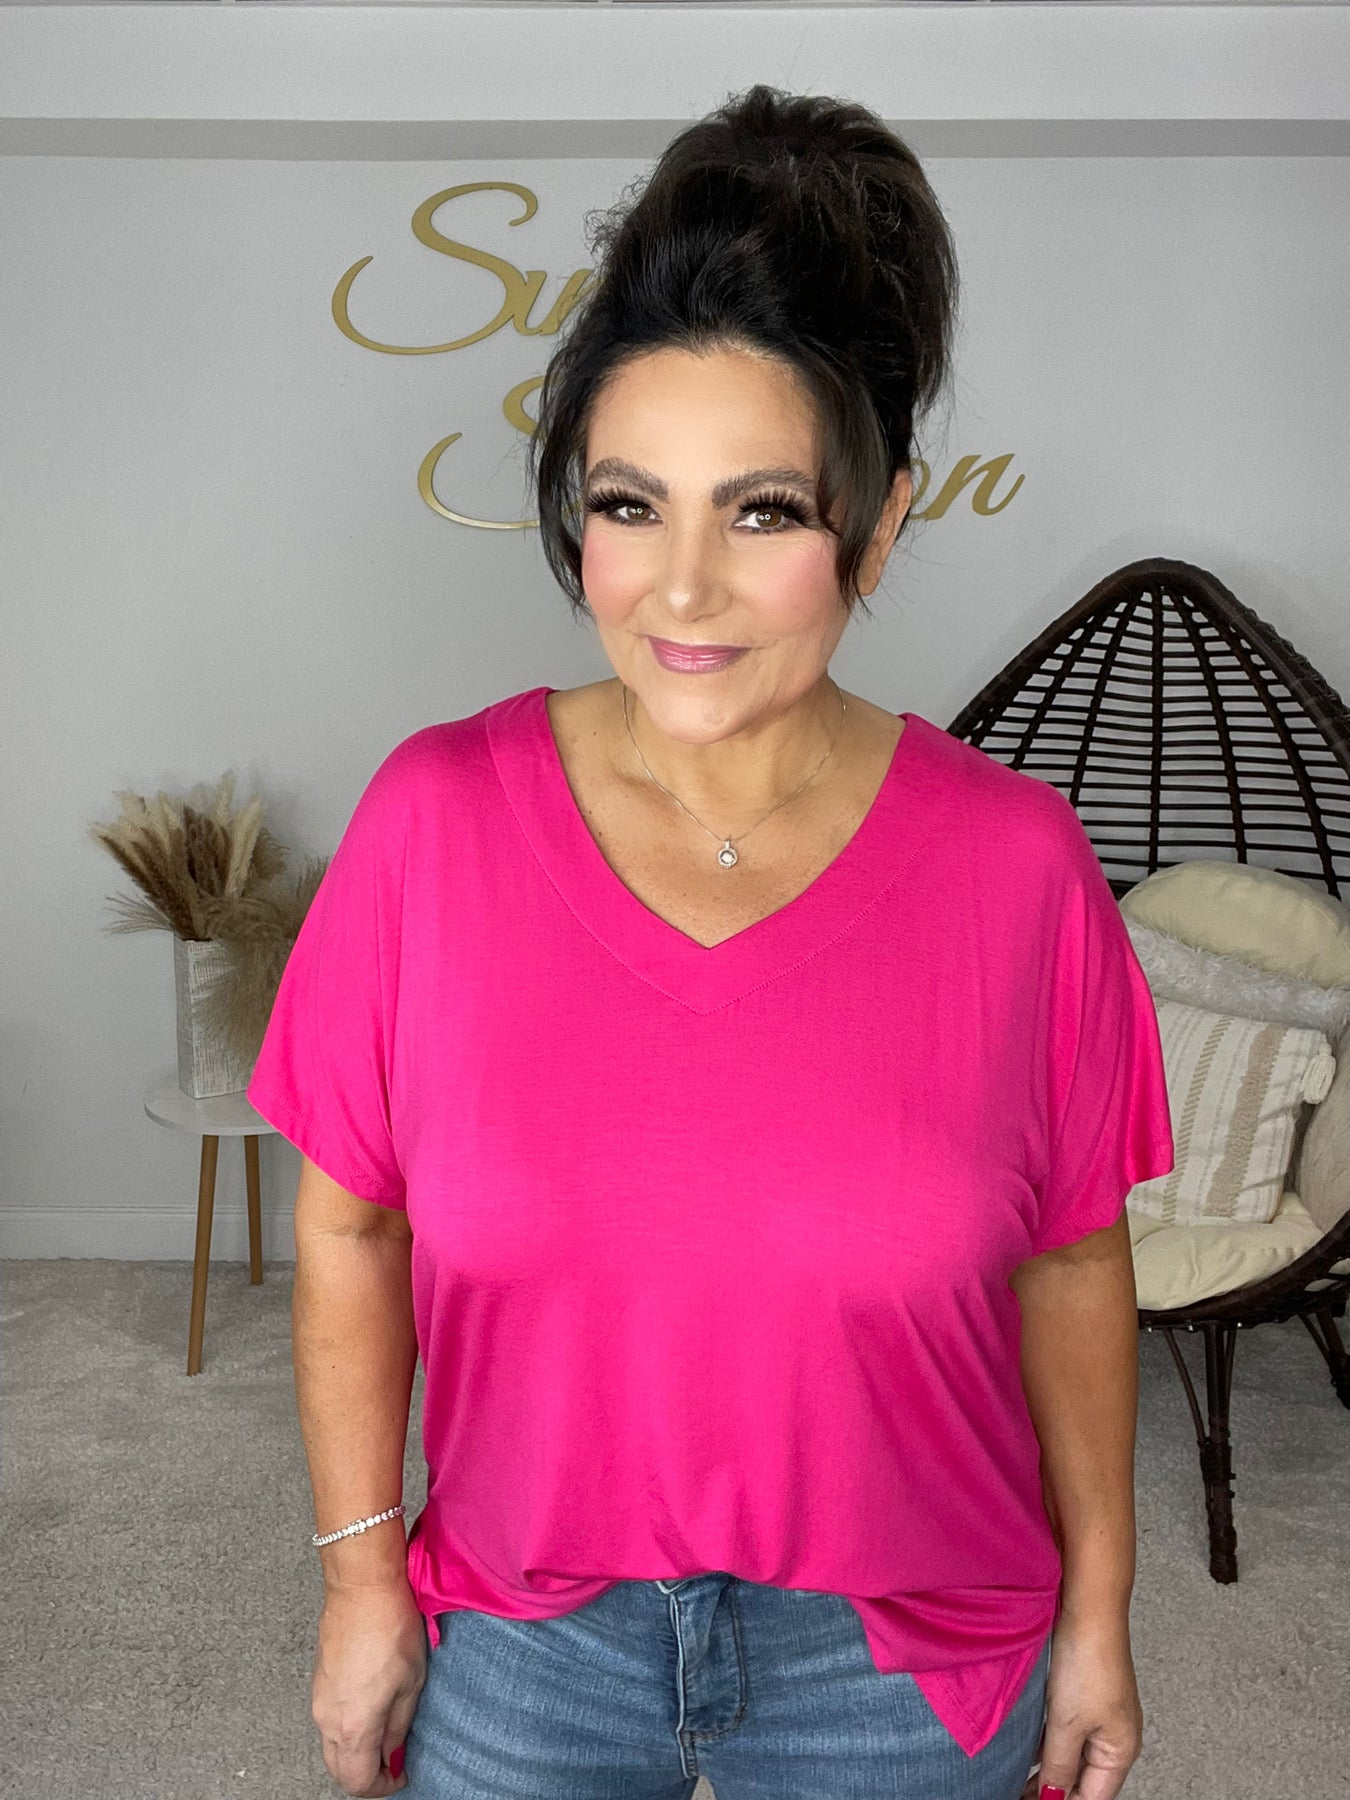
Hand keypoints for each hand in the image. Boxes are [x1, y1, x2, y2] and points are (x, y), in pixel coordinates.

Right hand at [312, 1580, 426, 1796]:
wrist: (361, 1587)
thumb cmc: (390, 1627)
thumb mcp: (410, 1683)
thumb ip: (399, 1727)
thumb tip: (393, 1754)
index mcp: (354, 1727)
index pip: (358, 1781)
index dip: (382, 1786)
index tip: (401, 1775)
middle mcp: (328, 1721)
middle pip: (340, 1771)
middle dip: (366, 1775)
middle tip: (393, 1762)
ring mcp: (318, 1702)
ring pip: (331, 1748)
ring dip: (355, 1753)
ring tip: (385, 1735)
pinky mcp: (318, 1684)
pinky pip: (328, 1724)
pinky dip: (346, 1733)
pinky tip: (369, 1714)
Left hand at [1019, 1614, 1143, 1799]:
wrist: (1088, 1609)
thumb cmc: (1088, 1660)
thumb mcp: (1067, 1723)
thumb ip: (1059, 1764)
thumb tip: (1053, 1796)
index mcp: (1120, 1751)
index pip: (1092, 1797)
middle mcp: (1115, 1736)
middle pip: (1085, 1780)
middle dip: (1055, 1789)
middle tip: (1020, 1794)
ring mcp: (1100, 1715)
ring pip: (1073, 1755)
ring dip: (1049, 1767)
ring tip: (1019, 1779)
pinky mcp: (1085, 1695)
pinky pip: (1067, 1731)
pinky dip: (1049, 1744)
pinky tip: (1027, 1748)